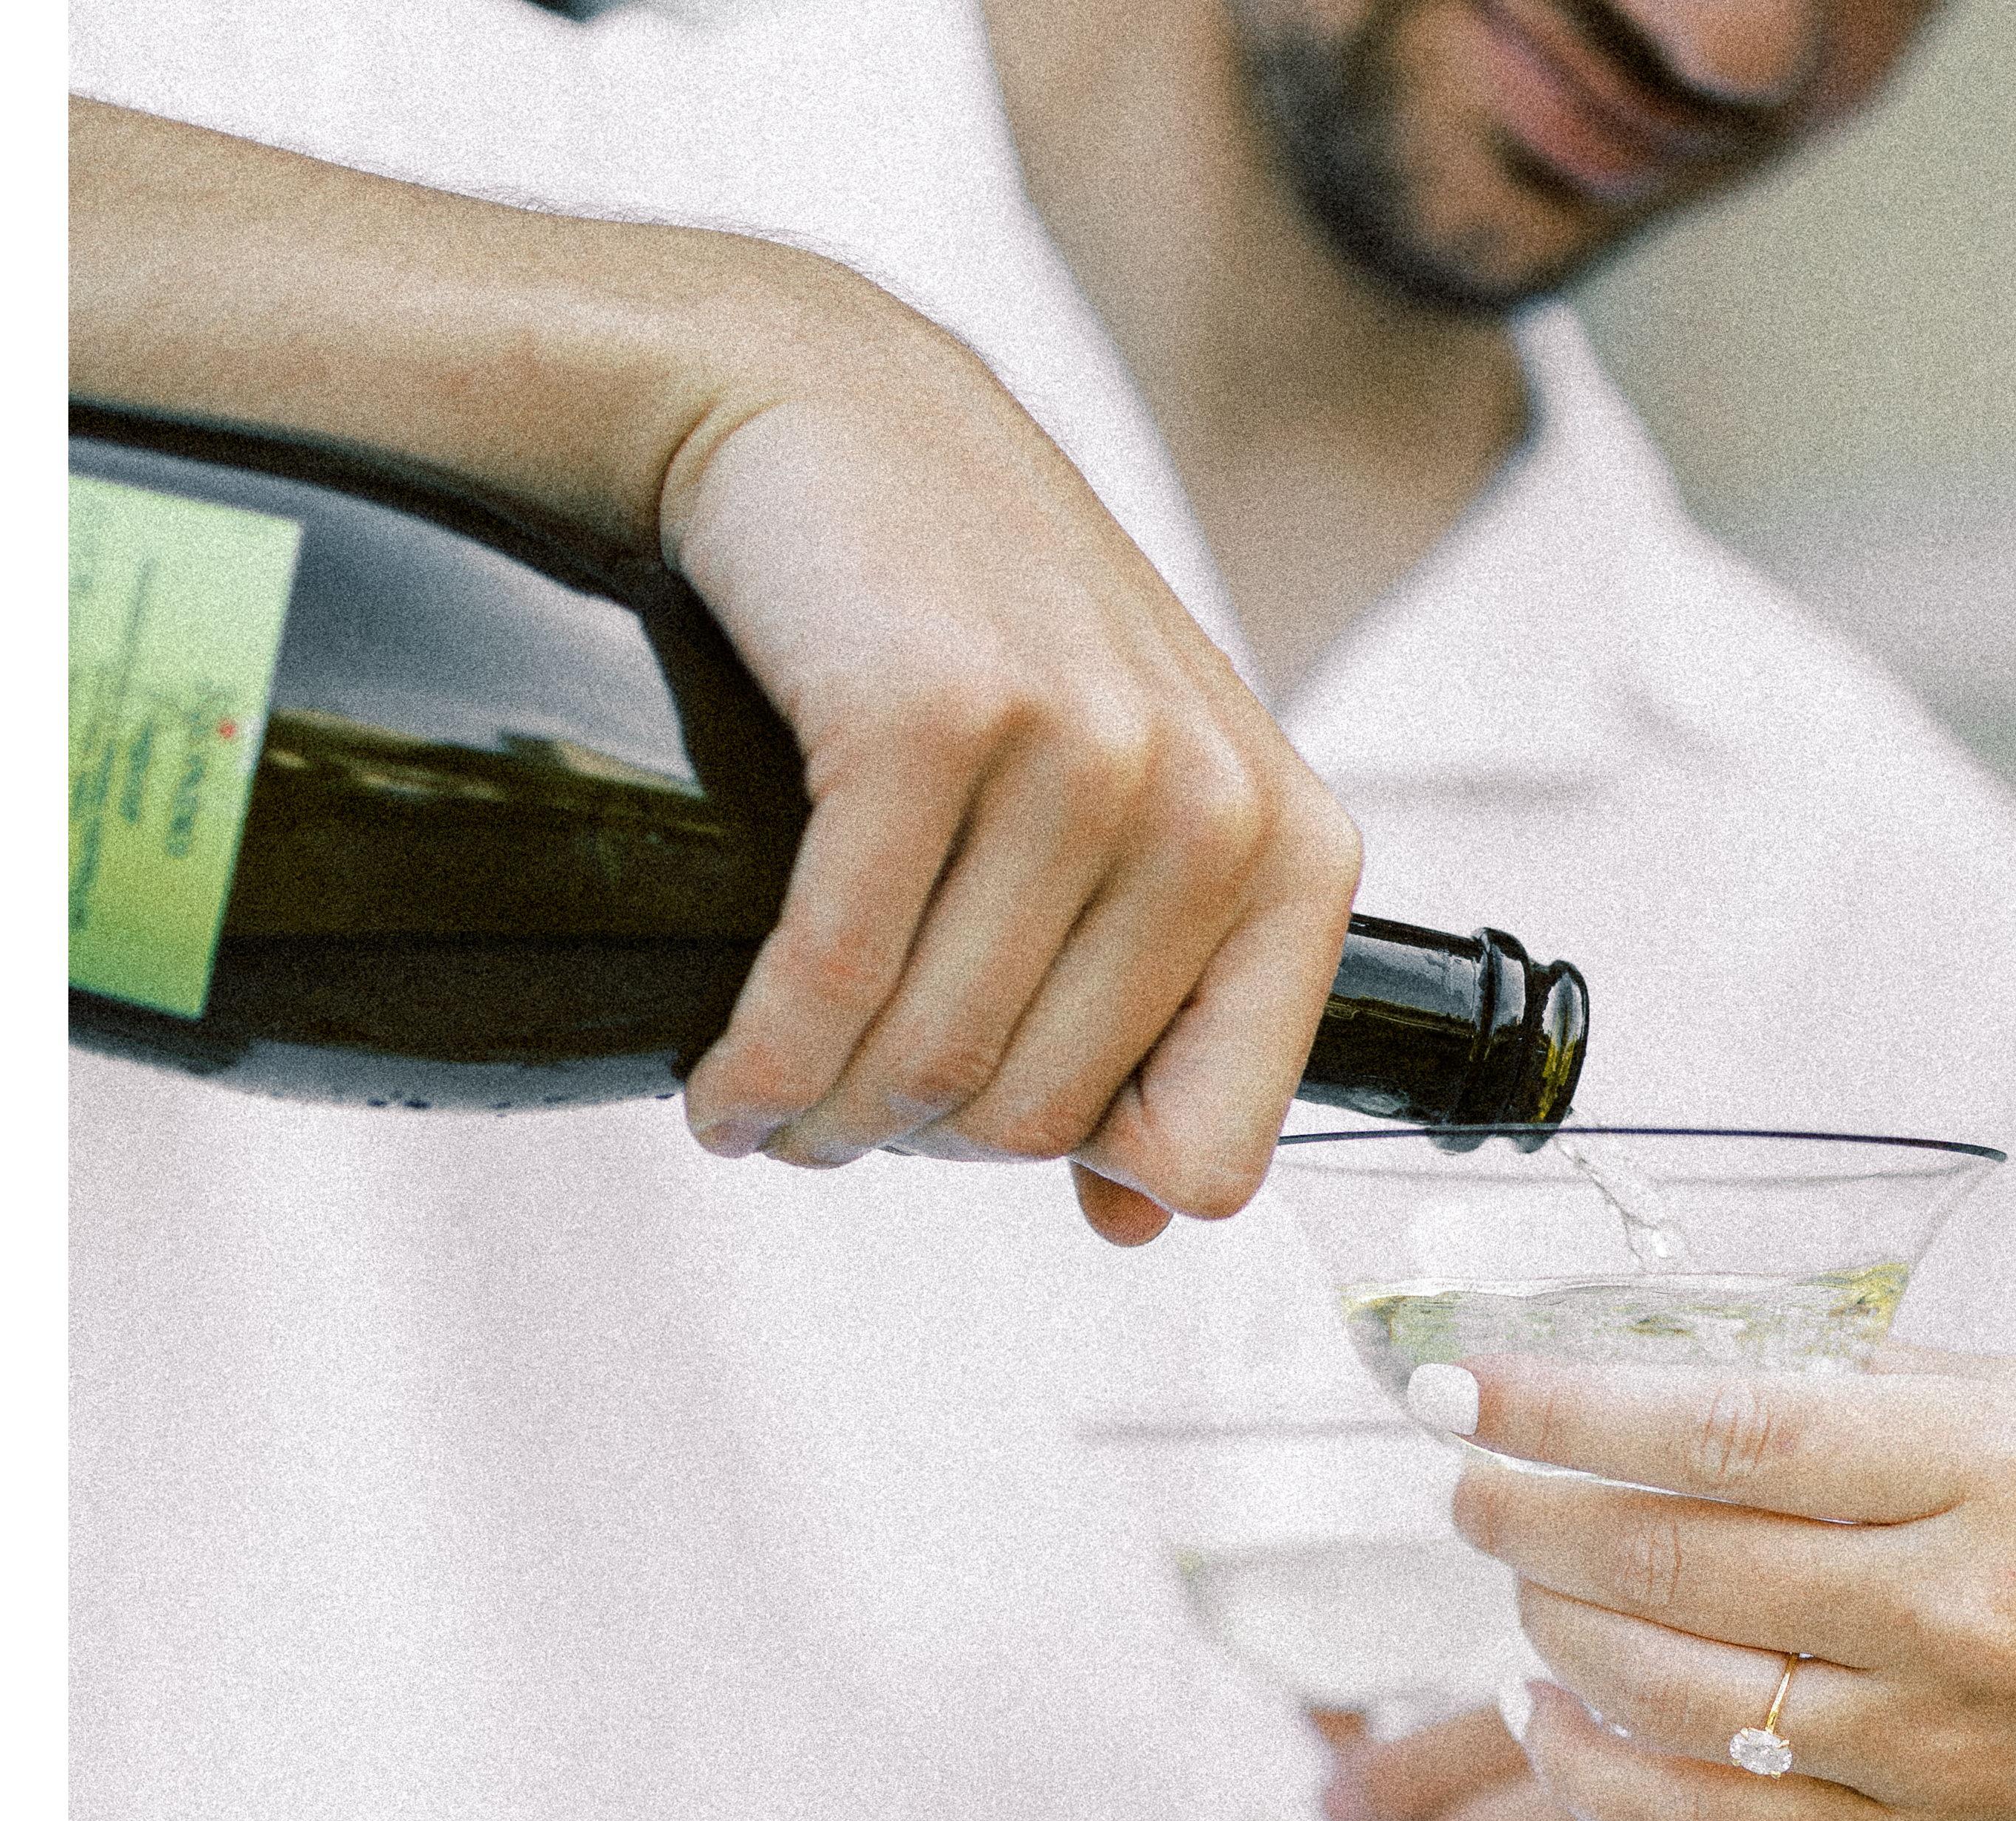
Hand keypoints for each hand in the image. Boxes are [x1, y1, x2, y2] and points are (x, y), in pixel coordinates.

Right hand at [659, 258, 1362, 1243]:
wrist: (820, 404)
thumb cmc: (974, 630)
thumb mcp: (1124, 806)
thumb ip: (1157, 1008)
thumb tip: (1133, 1221)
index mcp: (1292, 854)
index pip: (1213, 1159)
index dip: (1080, 1173)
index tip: (984, 1125)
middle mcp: (1211, 804)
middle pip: (1042, 1126)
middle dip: (920, 1138)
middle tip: (842, 1099)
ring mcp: (1082, 751)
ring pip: (937, 1071)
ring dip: (823, 1119)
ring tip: (768, 1101)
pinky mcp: (931, 717)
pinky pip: (833, 982)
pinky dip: (759, 1069)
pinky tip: (723, 1086)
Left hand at [1418, 1350, 2015, 1820]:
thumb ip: (1884, 1383)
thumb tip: (1694, 1346)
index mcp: (1991, 1471)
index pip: (1726, 1428)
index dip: (1568, 1409)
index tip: (1465, 1388)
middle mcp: (1952, 1611)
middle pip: (1673, 1560)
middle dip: (1528, 1517)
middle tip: (1462, 1482)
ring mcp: (1925, 1747)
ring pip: (1669, 1694)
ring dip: (1553, 1631)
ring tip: (1517, 1581)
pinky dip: (1596, 1770)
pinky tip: (1544, 1716)